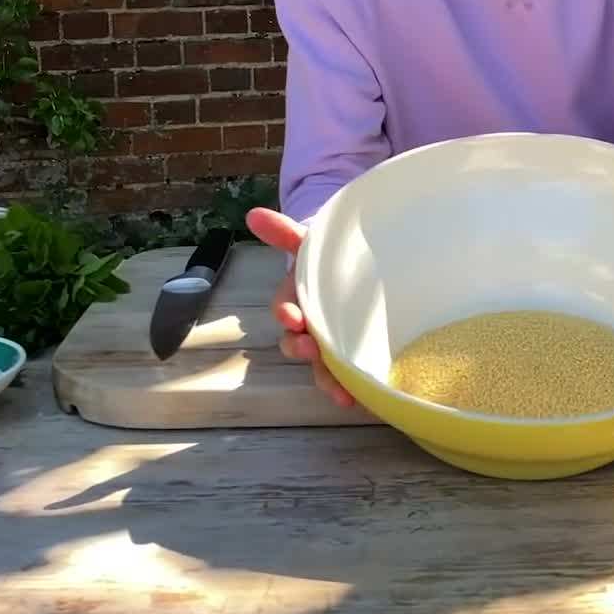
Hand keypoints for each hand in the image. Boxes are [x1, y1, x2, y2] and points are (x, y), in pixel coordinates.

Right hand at [244, 206, 354, 409]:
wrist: (353, 274)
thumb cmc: (327, 262)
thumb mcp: (310, 244)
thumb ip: (286, 232)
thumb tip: (253, 214)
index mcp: (296, 300)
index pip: (284, 308)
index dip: (286, 313)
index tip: (292, 316)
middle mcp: (308, 327)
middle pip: (296, 344)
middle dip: (300, 349)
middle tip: (310, 349)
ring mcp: (328, 345)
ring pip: (321, 367)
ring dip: (326, 379)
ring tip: (339, 391)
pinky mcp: (351, 359)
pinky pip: (346, 378)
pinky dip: (349, 390)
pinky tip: (359, 400)